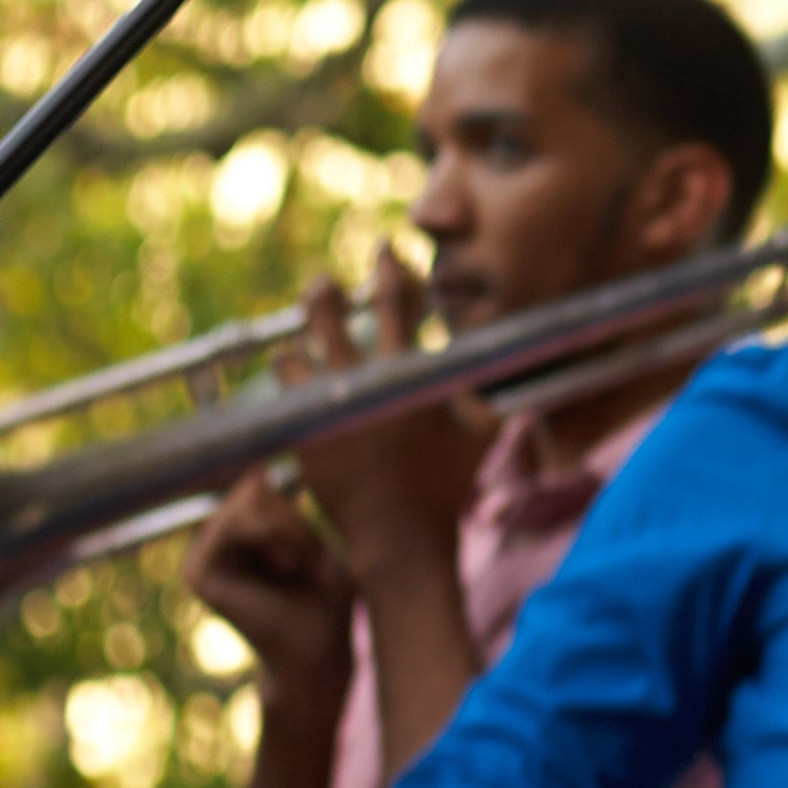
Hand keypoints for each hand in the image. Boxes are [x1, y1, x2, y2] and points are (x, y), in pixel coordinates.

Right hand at [185, 467, 356, 712]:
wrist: (319, 646)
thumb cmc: (325, 597)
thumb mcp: (311, 540)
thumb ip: (280, 510)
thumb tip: (258, 474)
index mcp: (238, 536)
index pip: (260, 483)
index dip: (296, 500)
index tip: (315, 543)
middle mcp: (214, 543)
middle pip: (254, 487)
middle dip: (293, 516)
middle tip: (309, 558)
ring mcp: (201, 557)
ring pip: (249, 500)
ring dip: (290, 527)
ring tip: (301, 563)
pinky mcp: (199, 572)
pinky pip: (236, 522)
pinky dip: (276, 534)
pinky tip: (288, 564)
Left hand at [287, 253, 489, 593]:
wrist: (399, 537)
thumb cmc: (448, 484)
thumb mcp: (483, 430)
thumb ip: (487, 387)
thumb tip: (503, 356)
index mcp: (409, 373)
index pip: (397, 305)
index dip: (391, 272)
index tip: (384, 250)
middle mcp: (363, 381)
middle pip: (334, 317)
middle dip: (328, 291)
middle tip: (323, 279)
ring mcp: (328, 407)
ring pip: (302, 348)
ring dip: (303, 330)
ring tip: (305, 315)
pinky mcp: (304, 434)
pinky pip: (284, 387)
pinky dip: (288, 368)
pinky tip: (289, 360)